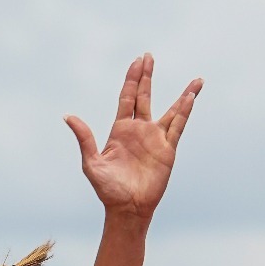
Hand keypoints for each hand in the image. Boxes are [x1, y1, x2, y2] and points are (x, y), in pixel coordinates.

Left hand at [65, 55, 201, 218]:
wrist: (127, 209)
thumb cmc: (107, 190)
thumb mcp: (91, 163)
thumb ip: (84, 138)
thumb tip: (68, 116)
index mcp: (121, 130)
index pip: (128, 97)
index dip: (132, 79)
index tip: (137, 61)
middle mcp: (140, 131)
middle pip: (145, 96)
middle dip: (147, 76)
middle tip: (149, 56)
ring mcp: (156, 139)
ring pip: (172, 110)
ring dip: (183, 94)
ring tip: (196, 80)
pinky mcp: (168, 150)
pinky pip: (178, 126)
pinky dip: (185, 111)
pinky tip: (192, 97)